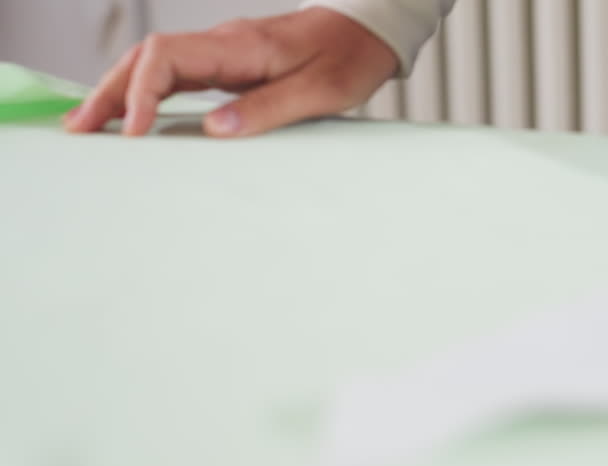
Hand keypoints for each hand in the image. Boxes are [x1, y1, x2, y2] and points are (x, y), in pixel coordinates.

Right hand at [64, 7, 397, 137]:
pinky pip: (175, 74)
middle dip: (109, 93)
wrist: (367, 32)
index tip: (134, 132)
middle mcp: (222, 43)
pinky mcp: (229, 63)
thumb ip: (268, 108)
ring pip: (154, 64)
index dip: (141, 93)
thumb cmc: (349, 58)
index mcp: (239, 46)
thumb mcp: (319, 91)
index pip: (166, 58)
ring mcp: (223, 52)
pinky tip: (132, 116)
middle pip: (146, 58)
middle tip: (80, 130)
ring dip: (120, 93)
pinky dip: (147, 93)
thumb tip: (215, 129)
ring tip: (90, 127)